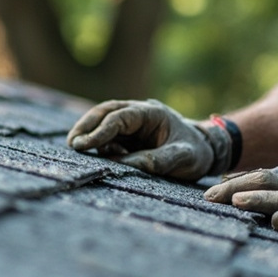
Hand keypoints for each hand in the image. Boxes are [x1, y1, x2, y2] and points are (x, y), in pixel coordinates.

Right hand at [67, 99, 227, 180]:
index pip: (120, 117)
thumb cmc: (196, 152)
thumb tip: (121, 165)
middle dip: (87, 125)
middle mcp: (140, 112)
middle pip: (106, 111)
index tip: (83, 145)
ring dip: (89, 132)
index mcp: (152, 113)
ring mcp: (134, 122)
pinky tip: (95, 154)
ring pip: (104, 120)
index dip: (100, 130)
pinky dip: (98, 141)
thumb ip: (156, 161)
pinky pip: (109, 134)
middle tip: (72, 144)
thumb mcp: (183, 158)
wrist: (205, 149)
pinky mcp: (130, 133)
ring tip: (76, 148)